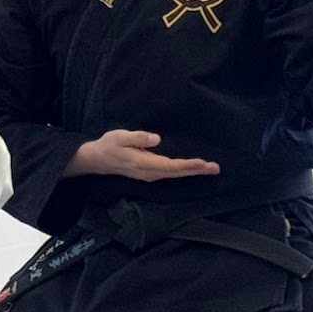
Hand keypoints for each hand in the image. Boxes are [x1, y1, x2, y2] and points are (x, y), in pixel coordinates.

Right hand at [67, 129, 219, 181]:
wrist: (96, 160)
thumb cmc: (108, 145)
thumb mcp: (119, 136)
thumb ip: (137, 138)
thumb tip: (157, 139)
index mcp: (143, 163)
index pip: (170, 165)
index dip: (187, 165)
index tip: (202, 163)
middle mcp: (148, 172)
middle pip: (176, 173)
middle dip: (196, 170)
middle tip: (216, 168)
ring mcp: (149, 175)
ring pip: (175, 174)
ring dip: (192, 172)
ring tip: (209, 168)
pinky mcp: (149, 173)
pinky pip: (170, 173)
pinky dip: (183, 171)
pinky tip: (192, 169)